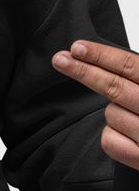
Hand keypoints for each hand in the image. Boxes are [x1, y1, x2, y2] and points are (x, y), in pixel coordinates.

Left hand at [52, 40, 138, 171]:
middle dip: (83, 71)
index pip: (129, 66)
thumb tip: (108, 59)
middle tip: (59, 59)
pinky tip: (130, 138)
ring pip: (111, 115)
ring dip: (114, 113)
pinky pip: (111, 143)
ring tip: (135, 119)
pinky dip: (113, 139)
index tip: (77, 47)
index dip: (101, 55)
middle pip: (114, 86)